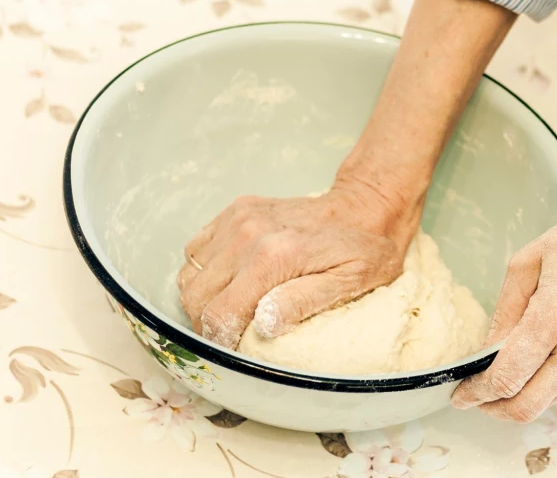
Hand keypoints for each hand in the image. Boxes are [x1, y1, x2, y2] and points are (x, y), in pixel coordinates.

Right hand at [176, 175, 421, 349]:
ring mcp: (239, 218)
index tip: (234, 351)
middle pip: (196, 296)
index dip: (219, 342)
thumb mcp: (351, 282)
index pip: (218, 314)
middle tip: (231, 336)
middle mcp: (249, 233)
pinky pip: (197, 249)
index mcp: (275, 256)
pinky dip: (205, 271)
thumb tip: (263, 324)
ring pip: (191, 274)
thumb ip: (304, 302)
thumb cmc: (365, 249)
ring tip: (232, 309)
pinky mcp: (237, 211)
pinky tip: (231, 280)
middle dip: (206, 324)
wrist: (365, 205)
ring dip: (204, 298)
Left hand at [451, 199, 556, 421]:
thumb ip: (503, 311)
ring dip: (523, 392)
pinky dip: (550, 382)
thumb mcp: (529, 261)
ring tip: (516, 364)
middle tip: (477, 395)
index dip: (476, 393)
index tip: (460, 395)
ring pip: (546, 403)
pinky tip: (551, 353)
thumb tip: (485, 354)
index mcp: (556, 315)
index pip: (507, 377)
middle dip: (493, 407)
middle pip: (525, 406)